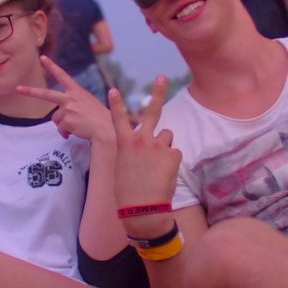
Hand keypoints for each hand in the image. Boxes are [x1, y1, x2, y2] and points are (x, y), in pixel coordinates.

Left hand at [15, 56, 113, 143]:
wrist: (107, 129)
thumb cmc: (100, 118)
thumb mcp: (88, 105)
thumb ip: (74, 105)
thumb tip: (62, 119)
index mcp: (77, 91)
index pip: (62, 75)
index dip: (52, 66)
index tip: (42, 58)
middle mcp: (70, 97)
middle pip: (46, 94)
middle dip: (30, 91)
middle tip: (18, 88)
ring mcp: (68, 108)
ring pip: (56, 119)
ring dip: (63, 126)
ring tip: (78, 127)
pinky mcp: (67, 120)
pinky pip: (61, 129)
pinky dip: (67, 133)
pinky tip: (78, 132)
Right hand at [109, 77, 181, 226]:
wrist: (142, 209)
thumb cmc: (127, 193)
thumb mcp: (121, 168)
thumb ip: (131, 153)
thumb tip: (141, 149)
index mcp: (125, 143)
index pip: (119, 118)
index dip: (116, 104)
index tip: (113, 90)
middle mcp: (142, 139)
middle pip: (152, 110)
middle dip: (157, 92)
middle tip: (161, 77)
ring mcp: (159, 145)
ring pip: (167, 136)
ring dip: (165, 145)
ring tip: (158, 164)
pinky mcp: (173, 154)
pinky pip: (174, 153)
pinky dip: (171, 162)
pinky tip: (165, 174)